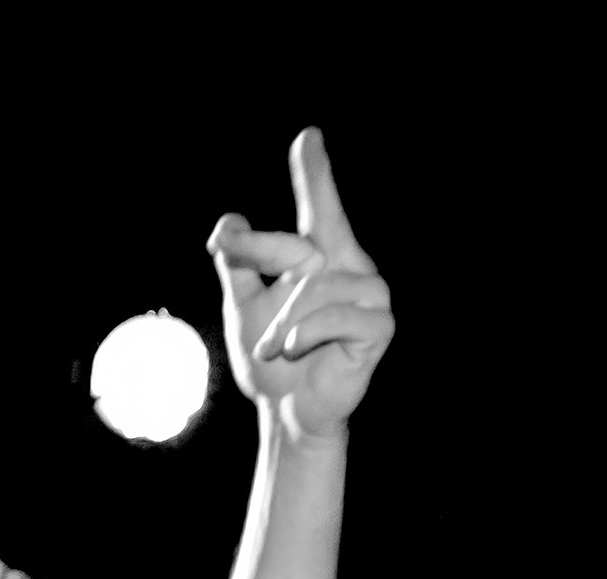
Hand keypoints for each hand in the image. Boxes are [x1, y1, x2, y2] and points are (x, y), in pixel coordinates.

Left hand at [216, 129, 393, 442]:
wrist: (288, 414)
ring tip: (269, 350)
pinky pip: (337, 316)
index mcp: (322, 259)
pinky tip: (290, 349)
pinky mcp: (379, 328)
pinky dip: (305, 333)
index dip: (315, 173)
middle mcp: (351, 267)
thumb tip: (228, 221)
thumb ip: (237, 266)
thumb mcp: (244, 309)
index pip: (319, 208)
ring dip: (280, 322)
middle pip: (308, 237)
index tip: (307, 136)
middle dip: (263, 248)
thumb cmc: (272, 363)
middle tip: (228, 251)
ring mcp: (371, 296)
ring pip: (316, 286)